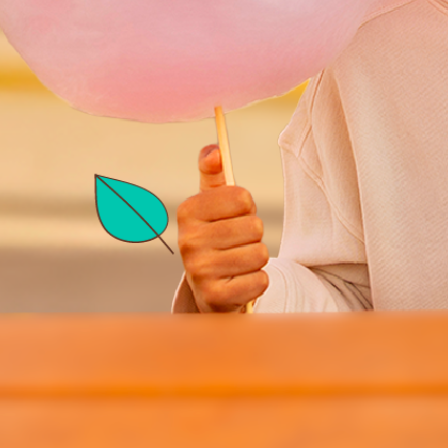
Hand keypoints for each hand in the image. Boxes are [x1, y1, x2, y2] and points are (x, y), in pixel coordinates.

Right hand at [172, 143, 267, 313]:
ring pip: (259, 254)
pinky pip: (260, 281)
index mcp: (187, 211)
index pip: (242, 197)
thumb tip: (214, 150)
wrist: (210, 287)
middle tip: (238, 243)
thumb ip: (213, 172)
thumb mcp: (212, 203)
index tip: (234, 216)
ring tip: (240, 262)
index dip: (247, 207)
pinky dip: (258, 282)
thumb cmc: (217, 235)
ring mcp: (199, 271)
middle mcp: (188, 241)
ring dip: (257, 259)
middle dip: (254, 236)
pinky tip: (242, 282)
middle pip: (254, 227)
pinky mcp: (214, 297)